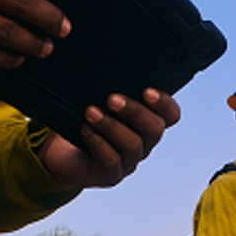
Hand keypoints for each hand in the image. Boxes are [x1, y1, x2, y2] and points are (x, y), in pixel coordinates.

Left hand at [37, 88, 180, 188]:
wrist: (65, 153)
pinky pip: (111, 160)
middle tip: (112, 98)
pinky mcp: (111, 174)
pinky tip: (85, 129)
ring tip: (90, 112)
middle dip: (134, 112)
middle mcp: (143, 142)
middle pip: (154, 129)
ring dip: (111, 126)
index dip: (165, 104)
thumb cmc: (86, 120)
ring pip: (132, 144)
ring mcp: (129, 161)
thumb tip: (109, 60)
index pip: (171, 115)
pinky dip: (98, 142)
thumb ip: (112, 86)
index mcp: (147, 122)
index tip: (147, 90)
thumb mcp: (100, 100)